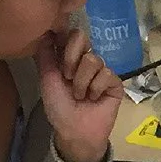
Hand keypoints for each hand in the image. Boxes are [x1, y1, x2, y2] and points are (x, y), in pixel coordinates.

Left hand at [36, 29, 122, 161]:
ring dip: (82, 81)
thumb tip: (45, 30)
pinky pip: (107, 74)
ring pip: (94, 60)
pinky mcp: (114, 83)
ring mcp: (101, 71)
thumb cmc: (59, 107)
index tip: (59, 62)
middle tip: (68, 78)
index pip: (70, 34)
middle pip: (83, 38)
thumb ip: (46, 53)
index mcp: (69, 57)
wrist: (75, 131)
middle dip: (72, 59)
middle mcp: (85, 61)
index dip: (64, 44)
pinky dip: (96, 88)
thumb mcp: (46, 78)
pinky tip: (94, 99)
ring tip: (80, 96)